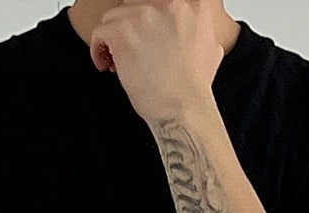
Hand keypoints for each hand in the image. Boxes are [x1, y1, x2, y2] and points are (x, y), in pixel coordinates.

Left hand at [89, 0, 225, 121]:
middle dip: (128, 28)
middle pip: (134, 5)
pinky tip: (106, 64)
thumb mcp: (210, 48)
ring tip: (115, 60)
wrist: (183, 106)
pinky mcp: (122, 32)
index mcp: (190, 4)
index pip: (155, 1)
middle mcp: (167, 3)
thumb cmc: (194, 87)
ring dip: (112, 39)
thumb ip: (197, 31)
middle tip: (129, 48)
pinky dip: (98, 50)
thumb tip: (190, 30)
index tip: (140, 32)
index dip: (145, 17)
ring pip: (114, 18)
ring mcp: (143, 15)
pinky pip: (100, 33)